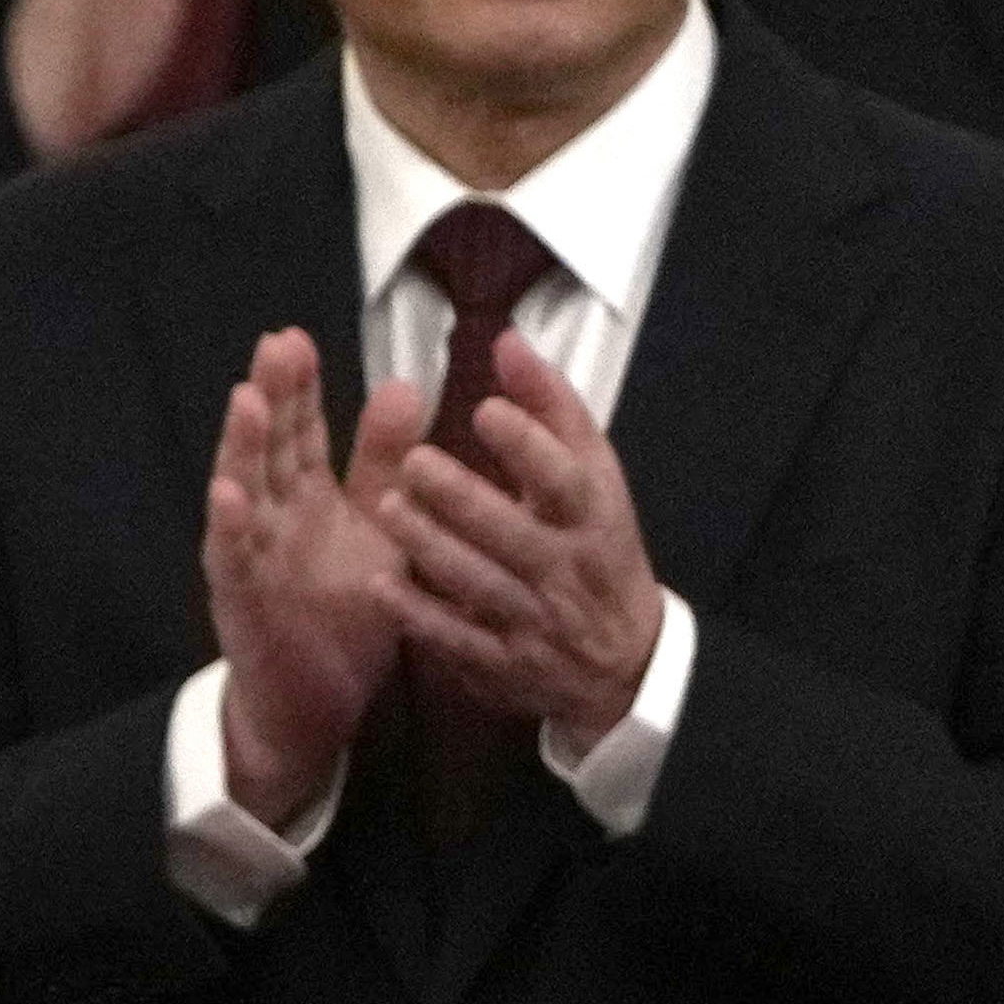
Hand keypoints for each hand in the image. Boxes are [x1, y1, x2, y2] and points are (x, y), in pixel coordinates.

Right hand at [200, 330, 423, 826]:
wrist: (317, 703)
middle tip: (277, 347)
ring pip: (243, 491)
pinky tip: (228, 495)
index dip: (298, 387)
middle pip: (268, 447)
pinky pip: (233, 561)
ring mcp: (251, 556)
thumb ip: (384, 464)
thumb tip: (403, 384)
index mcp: (306, 497)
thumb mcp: (377, 529)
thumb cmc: (345, 615)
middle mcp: (272, 517)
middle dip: (271, 398)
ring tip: (247, 402)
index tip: (298, 338)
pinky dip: (230, 529)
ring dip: (242, 448)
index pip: (300, 430)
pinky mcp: (242, 600)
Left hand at [372, 327, 664, 749]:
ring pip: (479, 584)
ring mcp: (535, 621)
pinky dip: (418, 615)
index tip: (483, 409)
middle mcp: (565, 569)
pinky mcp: (503, 664)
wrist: (624, 662)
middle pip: (513, 533)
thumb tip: (505, 339)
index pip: (564, 480)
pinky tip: (379, 585)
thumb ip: (550, 406)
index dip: (527, 445)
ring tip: (387, 508)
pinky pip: (457, 640)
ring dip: (430, 548)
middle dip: (463, 498)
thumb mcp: (595, 475)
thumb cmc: (598, 544)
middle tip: (412, 462)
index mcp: (592, 516)